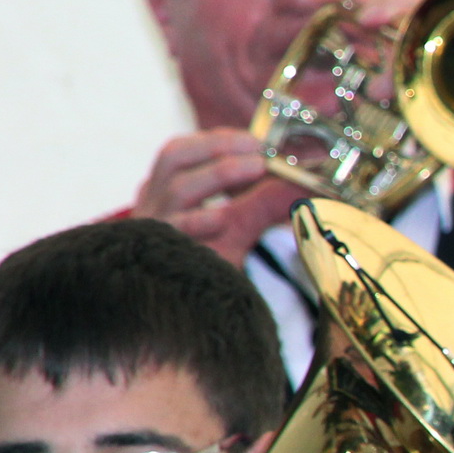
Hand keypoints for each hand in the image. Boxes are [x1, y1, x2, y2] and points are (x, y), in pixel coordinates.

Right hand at [130, 130, 299, 263]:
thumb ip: (264, 202)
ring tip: (256, 167)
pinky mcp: (157, 257)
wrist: (184, 313)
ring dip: (220, 173)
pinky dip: (198, 222)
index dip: (216, 139)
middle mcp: (154, 207)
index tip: (253, 139)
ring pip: (177, 189)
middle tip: (258, 149)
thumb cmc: (204, 267)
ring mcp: (152, 230)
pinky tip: (222, 217)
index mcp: (163, 193)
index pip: (181, 151)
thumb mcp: (238, 228)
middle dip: (218, 146)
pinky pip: (174, 233)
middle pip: (173, 158)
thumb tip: (301, 181)